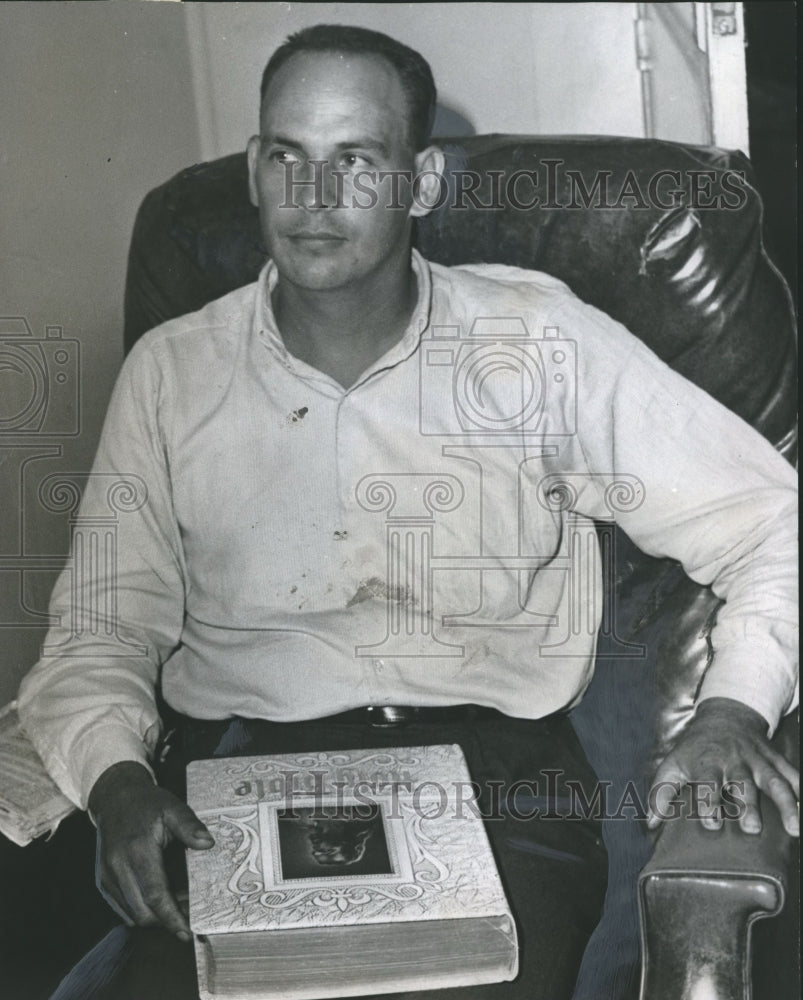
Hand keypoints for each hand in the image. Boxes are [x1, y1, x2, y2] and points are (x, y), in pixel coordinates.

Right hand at [88, 761, 214, 940]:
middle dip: (166, 920)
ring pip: (131, 914)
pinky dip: (140, 910)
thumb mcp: (172, 807)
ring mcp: (107, 875)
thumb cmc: (147, 803)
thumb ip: (190, 826)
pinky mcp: (102, 880)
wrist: (115, 798)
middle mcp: (118, 866)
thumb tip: (208, 843)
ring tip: (176, 904)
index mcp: (137, 849)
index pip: (155, 894)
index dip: (172, 916)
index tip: (187, 931)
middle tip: (188, 913)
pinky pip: (122, 907)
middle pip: (142, 911)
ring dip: (154, 917)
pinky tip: (158, 898)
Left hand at [647, 697, 798, 836]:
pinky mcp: (775, 760)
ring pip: (774, 780)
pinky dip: (801, 790)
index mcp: (707, 763)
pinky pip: (792, 774)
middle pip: (742, 783)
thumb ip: (661, 794)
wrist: (724, 717)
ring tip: (793, 828)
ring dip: (785, 803)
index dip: (708, 802)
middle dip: (747, 805)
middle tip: (751, 828)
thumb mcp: (673, 765)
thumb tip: (649, 824)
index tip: (712, 823)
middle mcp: (734, 761)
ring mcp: (758, 760)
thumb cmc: (695, 749)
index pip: (707, 782)